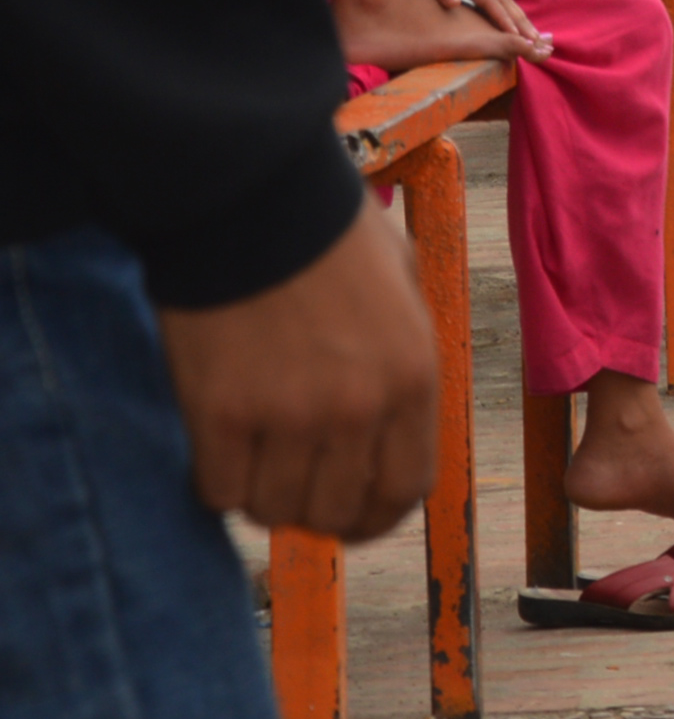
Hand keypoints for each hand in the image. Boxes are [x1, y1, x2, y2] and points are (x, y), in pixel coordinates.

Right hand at [160, 192, 438, 541]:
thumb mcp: (402, 287)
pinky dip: (215, 482)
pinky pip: (218, 491)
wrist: (254, 199)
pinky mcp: (222, 413)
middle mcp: (359, 407)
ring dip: (261, 498)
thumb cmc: (329, 234)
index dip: (375, 517)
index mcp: (413, 376)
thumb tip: (391, 419)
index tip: (351, 519)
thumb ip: (402, 357)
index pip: (406, 488)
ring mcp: (290, 414)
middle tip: (290, 488)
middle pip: (336, 512)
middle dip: (313, 512)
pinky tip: (217, 448)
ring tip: (252, 461)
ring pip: (275, 509)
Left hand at [405, 0, 548, 58]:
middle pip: (506, 3)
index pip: (491, 3)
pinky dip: (509, 16)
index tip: (517, 38)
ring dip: (520, 20)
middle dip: (522, 23)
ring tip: (533, 37)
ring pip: (505, 3)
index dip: (504, 20)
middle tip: (538, 42)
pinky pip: (496, 4)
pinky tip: (512, 26)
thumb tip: (455, 3)